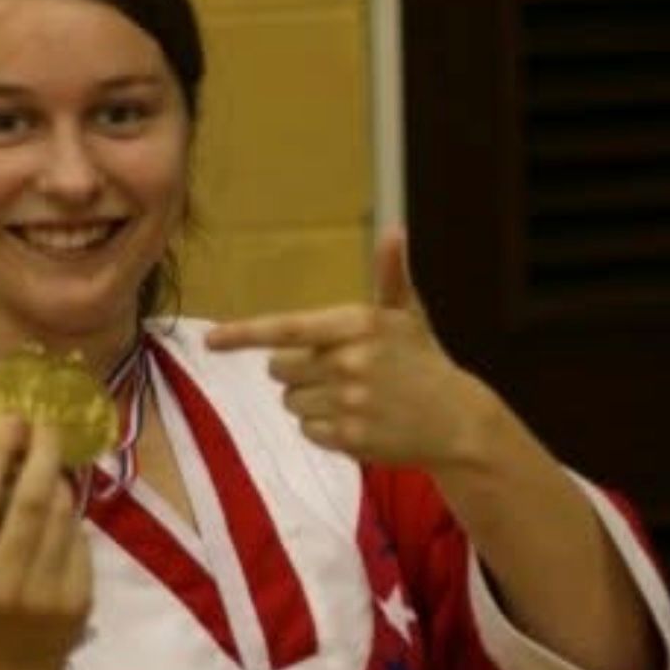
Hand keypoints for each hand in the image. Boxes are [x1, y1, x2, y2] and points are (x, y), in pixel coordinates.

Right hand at [0, 416, 91, 669]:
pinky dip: (72, 520)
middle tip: (47, 425)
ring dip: (61, 482)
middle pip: (33, 500)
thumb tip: (6, 447)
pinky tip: (62, 518)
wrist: (12, 666)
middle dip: (43, 453)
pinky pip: (80, 539)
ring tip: (52, 468)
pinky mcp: (79, 597)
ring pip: (64, 514)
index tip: (12, 419)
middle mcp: (5, 579)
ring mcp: (46, 591)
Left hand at [205, 229, 490, 469]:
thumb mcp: (407, 315)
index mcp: (356, 324)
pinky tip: (357, 420)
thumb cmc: (423, 361)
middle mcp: (349, 361)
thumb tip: (394, 231)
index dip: (243, 334)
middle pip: (279, 368)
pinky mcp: (349, 438)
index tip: (211, 341)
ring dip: (311, 401)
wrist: (458, 420)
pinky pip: (307, 431)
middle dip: (296, 370)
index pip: (286, 328)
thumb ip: (391, 276)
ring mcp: (348, 401)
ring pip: (291, 402)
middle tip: (336, 371)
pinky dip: (324, 429)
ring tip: (352, 397)